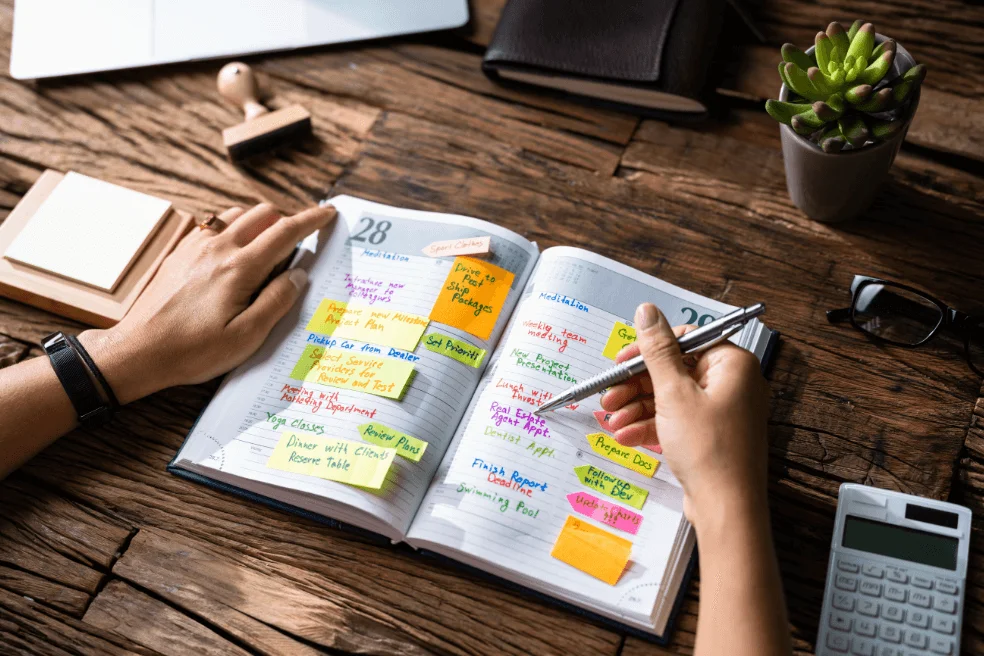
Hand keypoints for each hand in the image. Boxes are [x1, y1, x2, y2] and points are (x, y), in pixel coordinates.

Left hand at [78, 203, 335, 403]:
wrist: (139, 351)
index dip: (311, 220)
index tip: (328, 213)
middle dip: (286, 221)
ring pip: (236, 215)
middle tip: (299, 243)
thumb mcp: (247, 336)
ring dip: (258, 223)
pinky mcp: (180, 253)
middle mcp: (218, 248)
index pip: (285, 232)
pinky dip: (233, 229)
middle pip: (262, 214)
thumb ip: (278, 301)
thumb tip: (299, 275)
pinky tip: (233, 254)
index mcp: (240, 268)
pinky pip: (213, 226)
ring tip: (267, 249)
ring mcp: (195, 247)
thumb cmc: (194, 350)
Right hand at [600, 303, 769, 523]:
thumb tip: (647, 311)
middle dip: (636, 386)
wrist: (726, 509)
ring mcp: (720, 412)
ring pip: (670, 399)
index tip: (621, 362)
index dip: (649, 350)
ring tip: (611, 421)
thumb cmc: (710, 449)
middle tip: (608, 396)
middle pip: (673, 371)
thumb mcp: (673, 393)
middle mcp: (731, 384)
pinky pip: (675, 422)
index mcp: (732, 364)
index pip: (685, 340)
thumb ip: (657, 350)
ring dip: (637, 408)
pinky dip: (650, 427)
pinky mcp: (709, 437)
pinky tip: (625, 437)